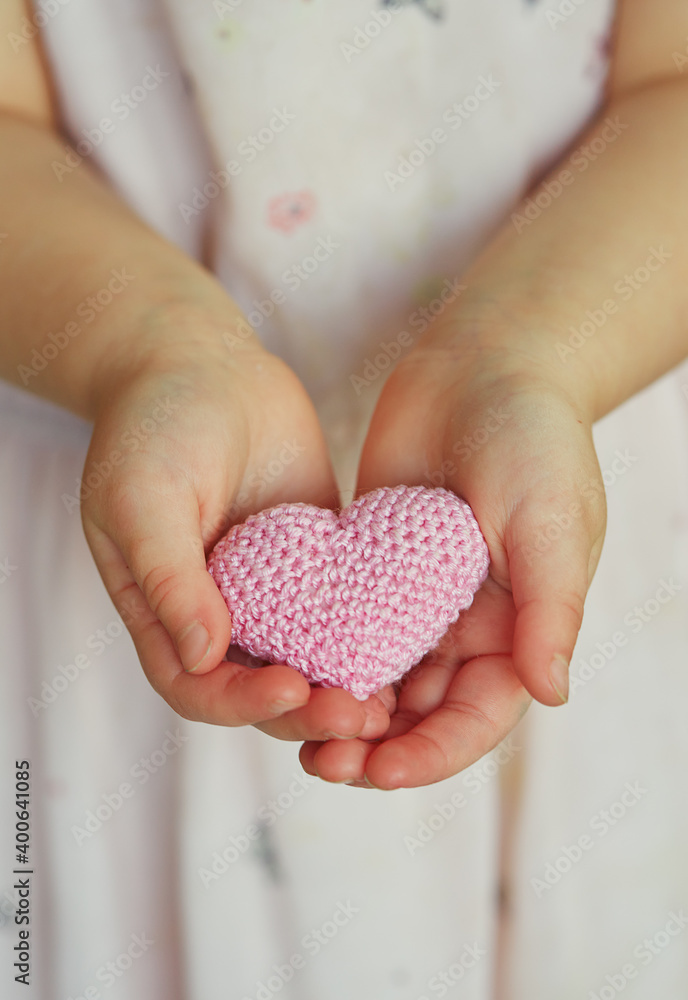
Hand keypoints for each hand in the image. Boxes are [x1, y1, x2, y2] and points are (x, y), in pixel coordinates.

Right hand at [81, 311, 390, 742]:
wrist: (200, 362)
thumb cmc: (154, 427)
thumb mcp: (143, 499)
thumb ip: (168, 578)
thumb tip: (203, 656)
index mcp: (167, 613)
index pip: (199, 687)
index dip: (242, 703)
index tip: (293, 690)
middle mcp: (221, 613)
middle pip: (261, 689)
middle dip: (308, 711)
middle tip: (360, 713)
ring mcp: (273, 591)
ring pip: (310, 660)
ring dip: (344, 685)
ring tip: (389, 698)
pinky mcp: (318, 563)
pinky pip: (345, 609)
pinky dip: (369, 634)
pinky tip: (410, 642)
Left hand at [300, 344, 605, 787]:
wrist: (482, 364)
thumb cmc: (532, 434)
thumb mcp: (551, 516)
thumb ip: (550, 605)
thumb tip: (552, 693)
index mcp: (519, 628)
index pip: (478, 716)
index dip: (433, 754)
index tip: (380, 770)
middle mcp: (468, 626)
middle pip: (420, 712)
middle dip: (375, 745)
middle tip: (322, 761)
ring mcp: (416, 599)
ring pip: (376, 677)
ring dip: (339, 707)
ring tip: (291, 726)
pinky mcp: (373, 569)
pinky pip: (343, 625)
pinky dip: (317, 652)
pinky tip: (277, 665)